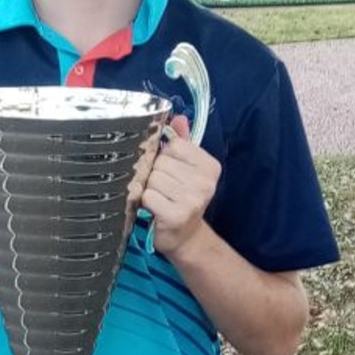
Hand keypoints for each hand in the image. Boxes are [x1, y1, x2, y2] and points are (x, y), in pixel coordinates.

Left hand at [142, 115, 220, 257]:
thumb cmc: (182, 199)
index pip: (174, 145)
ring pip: (152, 178)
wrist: (185, 237)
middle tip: (161, 187)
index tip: (168, 169)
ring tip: (158, 197)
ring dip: (148, 188)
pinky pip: (147, 195)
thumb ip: (182, 143)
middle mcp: (205, 182)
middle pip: (160, 162)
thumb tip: (177, 118)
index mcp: (210, 166)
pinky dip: (145, 201)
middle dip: (153, 173)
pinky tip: (153, 208)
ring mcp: (192, 199)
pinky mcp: (176, 215)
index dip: (164, 156)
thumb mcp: (186, 168)